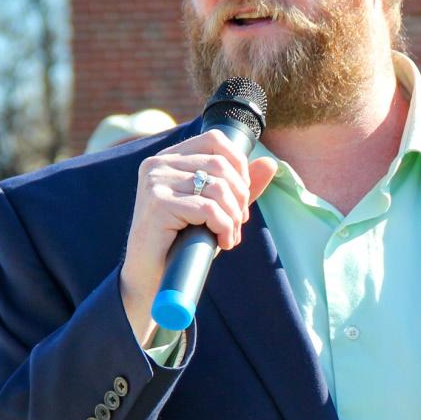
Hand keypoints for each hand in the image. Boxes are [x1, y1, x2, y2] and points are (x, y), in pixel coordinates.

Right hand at [119, 129, 276, 340]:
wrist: (150, 279)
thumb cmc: (182, 243)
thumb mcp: (215, 210)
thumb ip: (239, 187)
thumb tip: (271, 163)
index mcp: (168, 159)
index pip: (214, 140)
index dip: (239, 165)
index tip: (241, 196)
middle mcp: (157, 164)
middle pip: (221, 165)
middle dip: (240, 197)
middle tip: (238, 223)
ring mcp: (154, 182)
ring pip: (218, 187)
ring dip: (234, 217)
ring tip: (230, 236)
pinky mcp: (157, 205)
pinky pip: (209, 210)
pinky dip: (225, 228)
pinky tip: (223, 243)